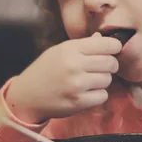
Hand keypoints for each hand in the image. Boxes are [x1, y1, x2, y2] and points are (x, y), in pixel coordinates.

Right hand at [5, 32, 121, 122]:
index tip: (114, 50)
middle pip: (110, 63)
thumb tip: (103, 39)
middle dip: (110, 65)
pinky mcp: (78, 102)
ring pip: (108, 80)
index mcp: (70, 49)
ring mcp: (76, 84)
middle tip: (102, 68)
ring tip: (89, 81)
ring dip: (102, 81)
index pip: (106, 44)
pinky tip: (86, 93)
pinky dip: (98, 95)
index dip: (114, 47)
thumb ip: (82, 45)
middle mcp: (74, 65)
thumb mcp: (59, 51)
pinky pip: (103, 96)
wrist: (26, 96)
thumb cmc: (44, 71)